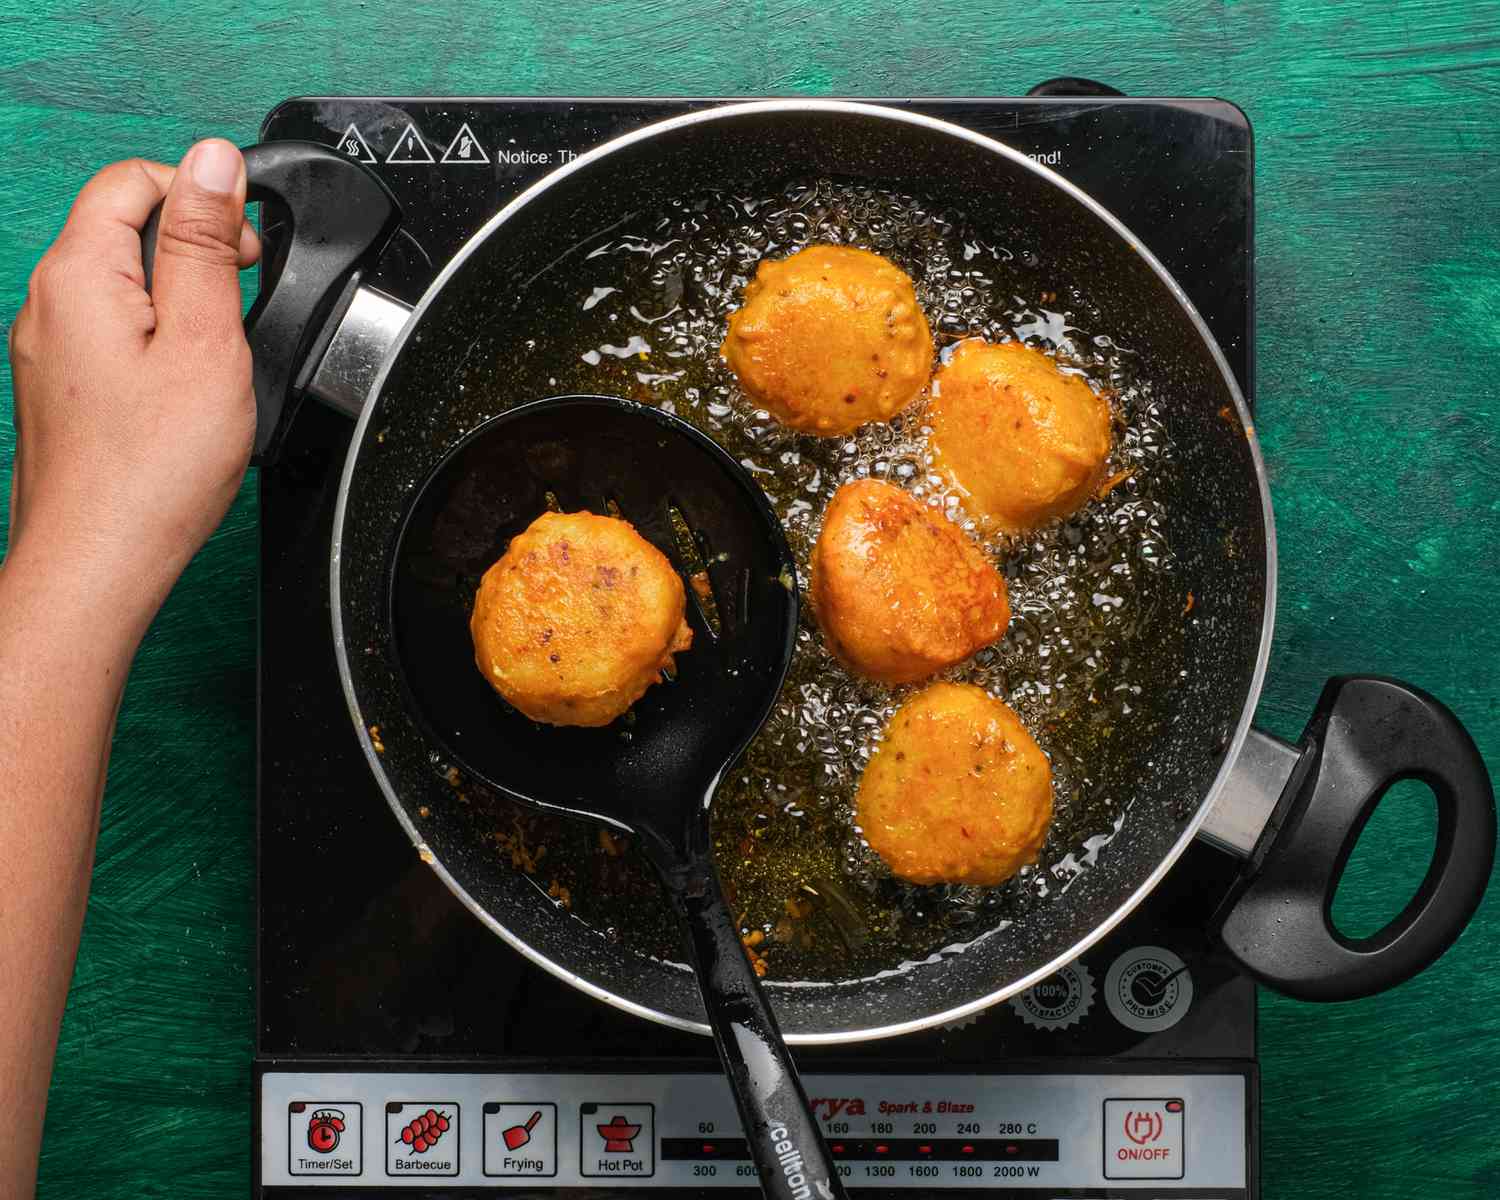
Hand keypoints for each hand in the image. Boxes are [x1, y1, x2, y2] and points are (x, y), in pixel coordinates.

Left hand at [6, 139, 260, 642]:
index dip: (201, 194)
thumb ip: (206, 244)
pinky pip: (109, 329)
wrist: (100, 561)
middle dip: (192, 244)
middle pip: (121, 226)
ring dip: (177, 294)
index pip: (133, 179)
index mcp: (79, 276)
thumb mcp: (206, 341)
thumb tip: (214, 162)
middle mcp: (47, 303)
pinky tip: (185, 387)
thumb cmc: (152, 471)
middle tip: (243, 300)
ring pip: (117, 280)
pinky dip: (156, 335)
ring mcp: (47, 348)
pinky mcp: (60, 387)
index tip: (246, 246)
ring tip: (219, 351)